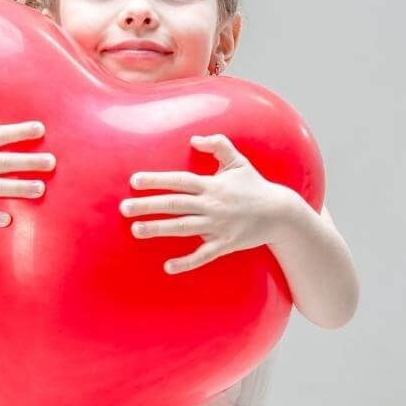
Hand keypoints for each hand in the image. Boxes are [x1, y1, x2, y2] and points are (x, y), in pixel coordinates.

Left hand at [119, 133, 294, 273]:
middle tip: (124, 207)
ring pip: (183, 229)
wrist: (281, 215)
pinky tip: (168, 266)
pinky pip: (203, 255)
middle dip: (148, 205)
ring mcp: (218, 227)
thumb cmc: (254, 185)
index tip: (134, 180)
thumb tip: (194, 139)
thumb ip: (218, 145)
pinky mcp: (225, 245)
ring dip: (158, 229)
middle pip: (175, 205)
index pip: (178, 181)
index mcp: (212, 185)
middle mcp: (212, 205)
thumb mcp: (238, 161)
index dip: (156, 180)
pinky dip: (186, 262)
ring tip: (136, 230)